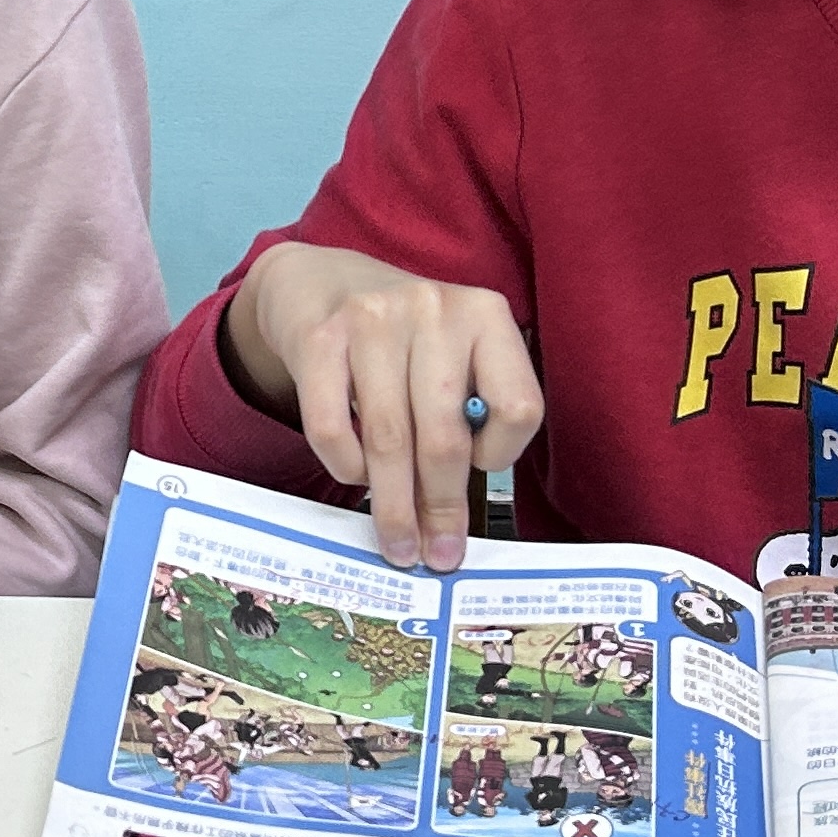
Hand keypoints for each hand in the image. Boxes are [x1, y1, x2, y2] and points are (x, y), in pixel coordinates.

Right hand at [223, 244, 545, 570]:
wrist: (319, 282)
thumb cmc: (400, 337)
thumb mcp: (451, 353)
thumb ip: (468, 409)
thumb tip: (457, 515)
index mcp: (485, 315)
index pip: (519, 407)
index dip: (501, 453)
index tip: (479, 471)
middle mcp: (434, 310)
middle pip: (446, 437)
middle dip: (440, 508)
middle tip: (437, 553)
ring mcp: (373, 320)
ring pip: (390, 440)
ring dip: (393, 507)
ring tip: (397, 544)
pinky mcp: (319, 339)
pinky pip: (334, 428)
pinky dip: (346, 468)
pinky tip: (354, 475)